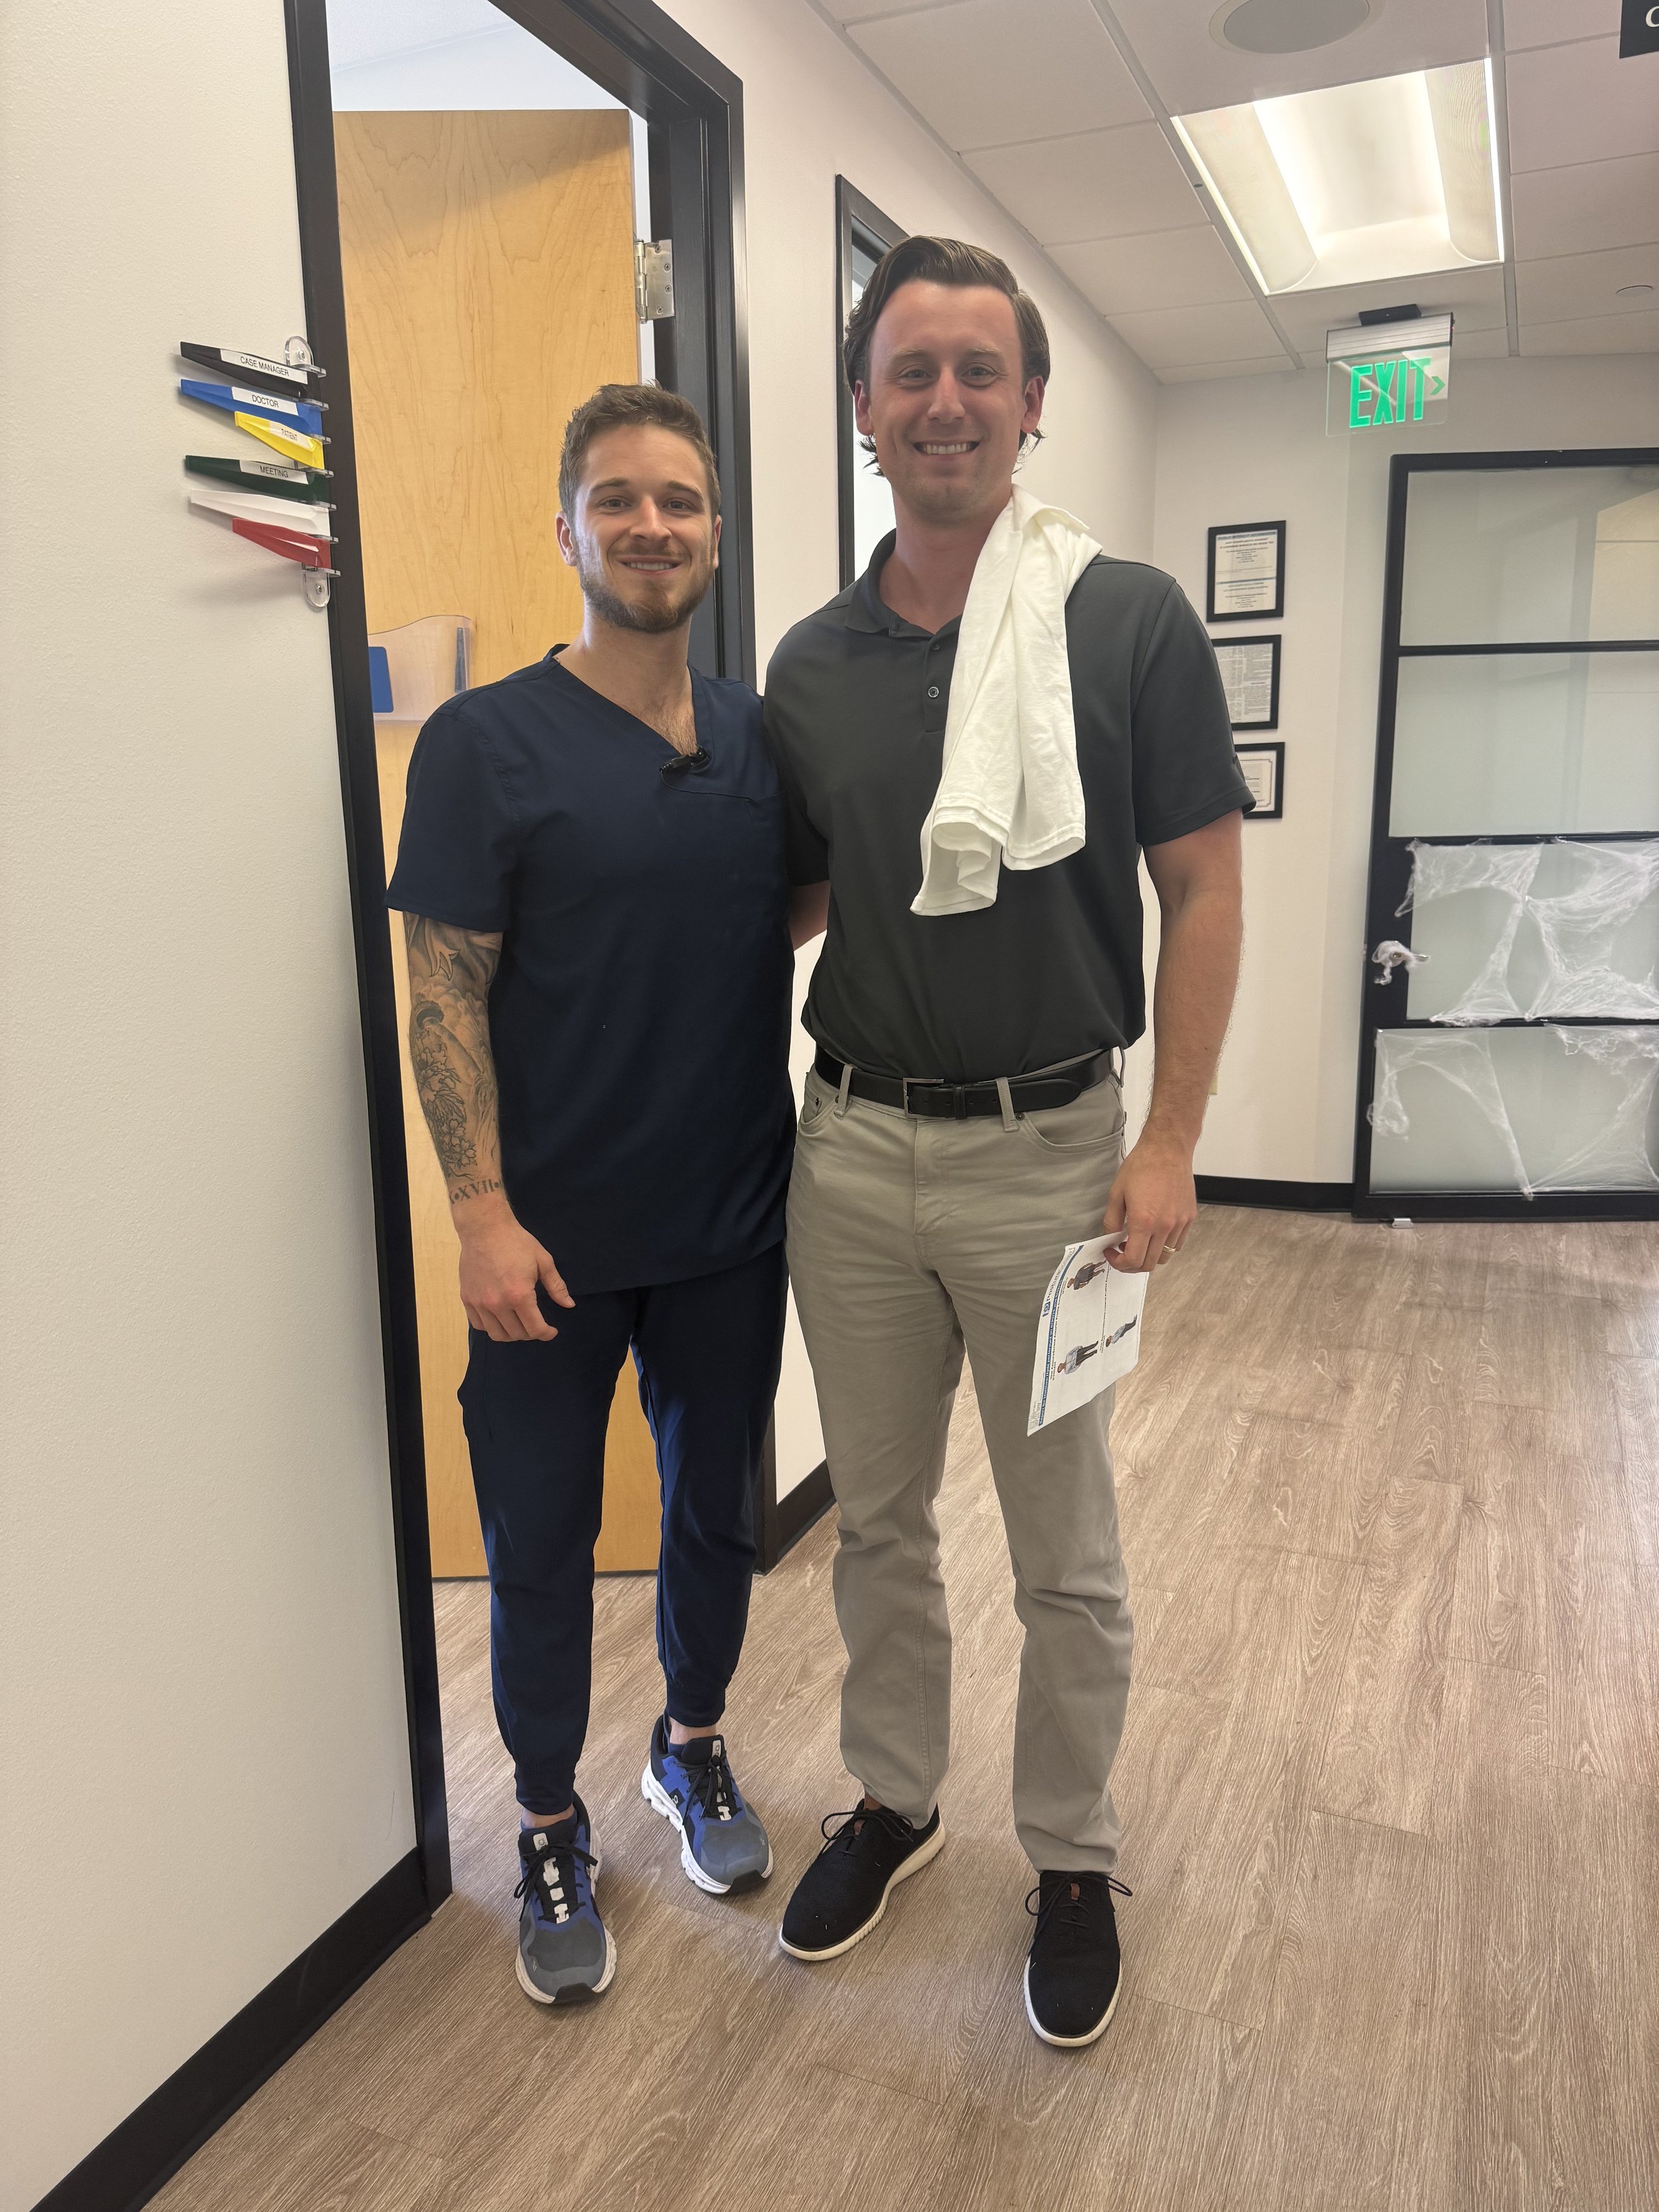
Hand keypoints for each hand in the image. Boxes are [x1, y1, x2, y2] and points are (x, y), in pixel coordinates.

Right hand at [454, 1193, 573, 1341]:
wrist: (484, 1228)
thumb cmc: (516, 1242)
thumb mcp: (543, 1261)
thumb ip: (556, 1286)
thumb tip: (569, 1305)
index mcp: (519, 1295)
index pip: (535, 1329)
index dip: (546, 1334)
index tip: (551, 1331)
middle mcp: (498, 1304)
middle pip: (516, 1334)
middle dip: (531, 1334)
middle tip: (536, 1325)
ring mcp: (480, 1303)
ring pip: (496, 1334)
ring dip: (511, 1334)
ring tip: (519, 1325)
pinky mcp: (467, 1299)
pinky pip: (479, 1325)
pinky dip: (491, 1327)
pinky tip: (500, 1319)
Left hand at [1103, 1129, 1195, 1273]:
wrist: (1167, 1149)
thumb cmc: (1142, 1166)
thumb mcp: (1117, 1192)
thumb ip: (1111, 1220)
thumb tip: (1110, 1238)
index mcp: (1144, 1221)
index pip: (1133, 1259)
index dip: (1119, 1263)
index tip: (1112, 1253)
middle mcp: (1165, 1226)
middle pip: (1149, 1264)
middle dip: (1132, 1264)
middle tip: (1122, 1253)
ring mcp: (1180, 1223)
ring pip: (1165, 1256)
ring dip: (1149, 1256)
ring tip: (1139, 1242)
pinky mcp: (1189, 1217)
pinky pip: (1177, 1244)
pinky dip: (1164, 1246)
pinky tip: (1154, 1234)